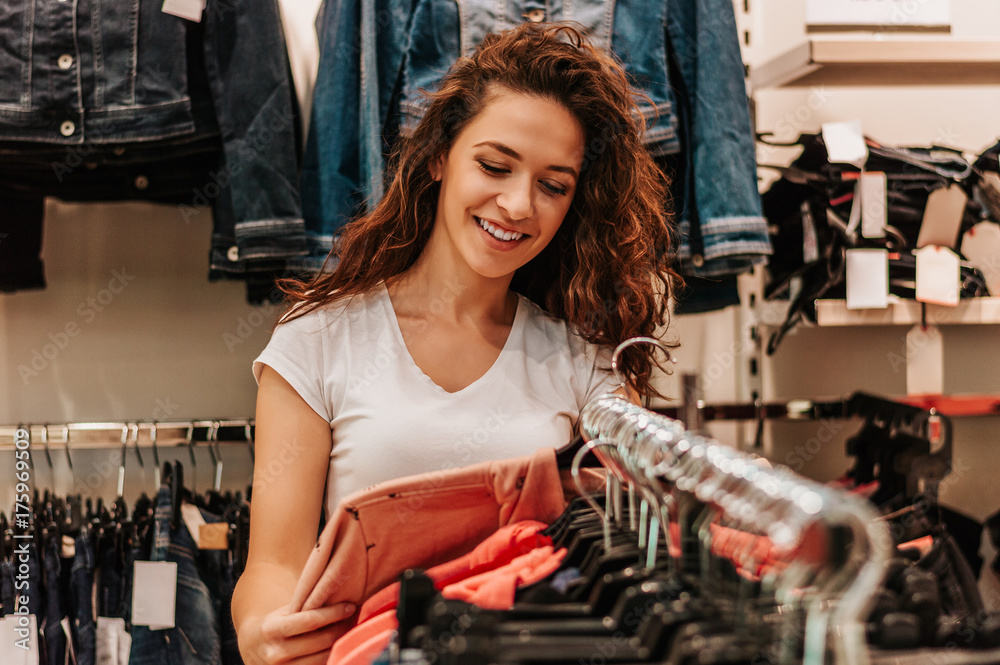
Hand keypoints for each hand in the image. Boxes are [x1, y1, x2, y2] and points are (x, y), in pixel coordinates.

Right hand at [238, 602, 355, 664]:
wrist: (252, 649)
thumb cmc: (275, 624)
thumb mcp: (283, 612)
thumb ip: (305, 606)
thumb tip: (339, 593)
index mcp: (272, 629)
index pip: (309, 621)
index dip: (333, 613)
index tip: (350, 606)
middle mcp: (275, 652)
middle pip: (320, 641)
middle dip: (342, 627)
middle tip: (355, 617)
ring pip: (323, 657)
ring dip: (341, 643)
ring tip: (350, 630)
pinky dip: (333, 656)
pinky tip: (340, 645)